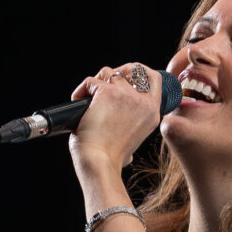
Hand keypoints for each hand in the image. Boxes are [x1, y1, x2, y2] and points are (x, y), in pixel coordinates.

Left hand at [65, 62, 166, 181]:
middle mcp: (143, 101)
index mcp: (152, 113)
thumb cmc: (111, 157)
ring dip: (96, 82)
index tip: (126, 75)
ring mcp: (125, 95)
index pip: (153, 78)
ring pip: (109, 73)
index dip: (140, 71)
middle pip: (133, 68)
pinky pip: (89, 81)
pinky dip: (80, 91)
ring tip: (88, 99)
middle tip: (104, 84)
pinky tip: (77, 102)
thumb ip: (133, 122)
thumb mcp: (134, 138)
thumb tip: (119, 119)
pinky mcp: (106, 92)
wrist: (99, 162)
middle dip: (118, 71)